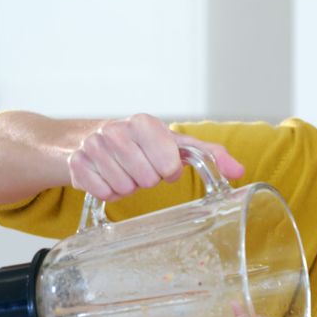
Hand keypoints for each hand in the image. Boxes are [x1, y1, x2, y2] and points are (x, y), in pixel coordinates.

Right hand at [68, 113, 244, 200]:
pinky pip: (103, 194)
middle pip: (147, 179)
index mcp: (144, 122)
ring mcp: (93, 146)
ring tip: (125, 171)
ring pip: (125, 189)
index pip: (168, 163)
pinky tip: (108, 177)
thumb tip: (239, 171)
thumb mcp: (173, 143)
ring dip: (128, 186)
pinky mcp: (77, 165)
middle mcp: (116, 130)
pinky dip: (109, 192)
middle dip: (148, 179)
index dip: (169, 170)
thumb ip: (209, 155)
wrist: (88, 139)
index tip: (164, 163)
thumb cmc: (140, 143)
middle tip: (141, 167)